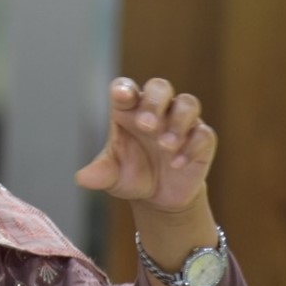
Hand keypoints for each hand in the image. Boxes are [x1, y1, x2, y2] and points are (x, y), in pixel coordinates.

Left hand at [74, 77, 216, 213]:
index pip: (125, 88)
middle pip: (160, 87)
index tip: (121, 96)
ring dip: (177, 122)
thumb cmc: (131, 175)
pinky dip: (192, 147)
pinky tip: (177, 164)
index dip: (124, 89)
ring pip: (188, 103)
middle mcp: (156, 110)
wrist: (159, 198)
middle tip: (146, 125)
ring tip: (165, 146)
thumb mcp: (112, 177)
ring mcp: (181, 122)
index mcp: (128, 111)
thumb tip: (81, 179)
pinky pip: (203, 134)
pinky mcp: (201, 140)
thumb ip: (99, 174)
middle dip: (154, 102)